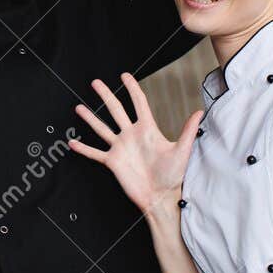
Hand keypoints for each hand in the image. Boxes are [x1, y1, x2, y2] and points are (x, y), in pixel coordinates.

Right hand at [69, 74, 202, 215]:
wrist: (160, 197)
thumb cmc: (173, 176)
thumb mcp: (182, 150)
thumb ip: (188, 130)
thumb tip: (200, 111)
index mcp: (147, 130)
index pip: (138, 103)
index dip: (132, 88)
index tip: (125, 76)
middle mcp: (131, 135)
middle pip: (116, 110)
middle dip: (106, 95)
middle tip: (96, 83)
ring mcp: (120, 148)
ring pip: (102, 129)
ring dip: (90, 118)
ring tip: (78, 108)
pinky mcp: (113, 162)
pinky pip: (95, 153)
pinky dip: (83, 148)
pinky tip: (72, 142)